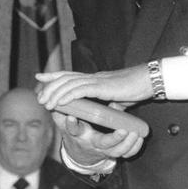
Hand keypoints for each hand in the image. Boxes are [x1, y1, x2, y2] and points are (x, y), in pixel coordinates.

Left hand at [35, 68, 152, 108]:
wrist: (148, 81)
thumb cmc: (136, 88)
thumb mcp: (120, 100)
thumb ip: (112, 105)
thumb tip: (110, 113)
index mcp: (95, 79)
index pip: (69, 75)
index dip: (53, 75)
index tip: (40, 77)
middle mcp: (93, 77)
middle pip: (65, 79)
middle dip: (49, 86)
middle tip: (38, 96)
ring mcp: (96, 81)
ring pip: (69, 84)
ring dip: (55, 94)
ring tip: (45, 103)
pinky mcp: (102, 87)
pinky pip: (81, 90)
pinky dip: (69, 96)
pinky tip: (60, 102)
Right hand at [52, 112, 143, 161]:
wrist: (80, 153)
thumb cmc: (74, 132)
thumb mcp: (63, 123)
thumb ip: (58, 111)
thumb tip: (47, 95)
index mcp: (78, 134)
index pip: (73, 130)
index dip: (71, 124)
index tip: (72, 117)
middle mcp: (91, 143)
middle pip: (103, 144)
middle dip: (114, 139)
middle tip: (123, 131)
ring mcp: (103, 149)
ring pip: (117, 152)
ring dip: (128, 144)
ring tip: (135, 133)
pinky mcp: (113, 152)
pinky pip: (126, 154)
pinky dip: (134, 148)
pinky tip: (139, 138)